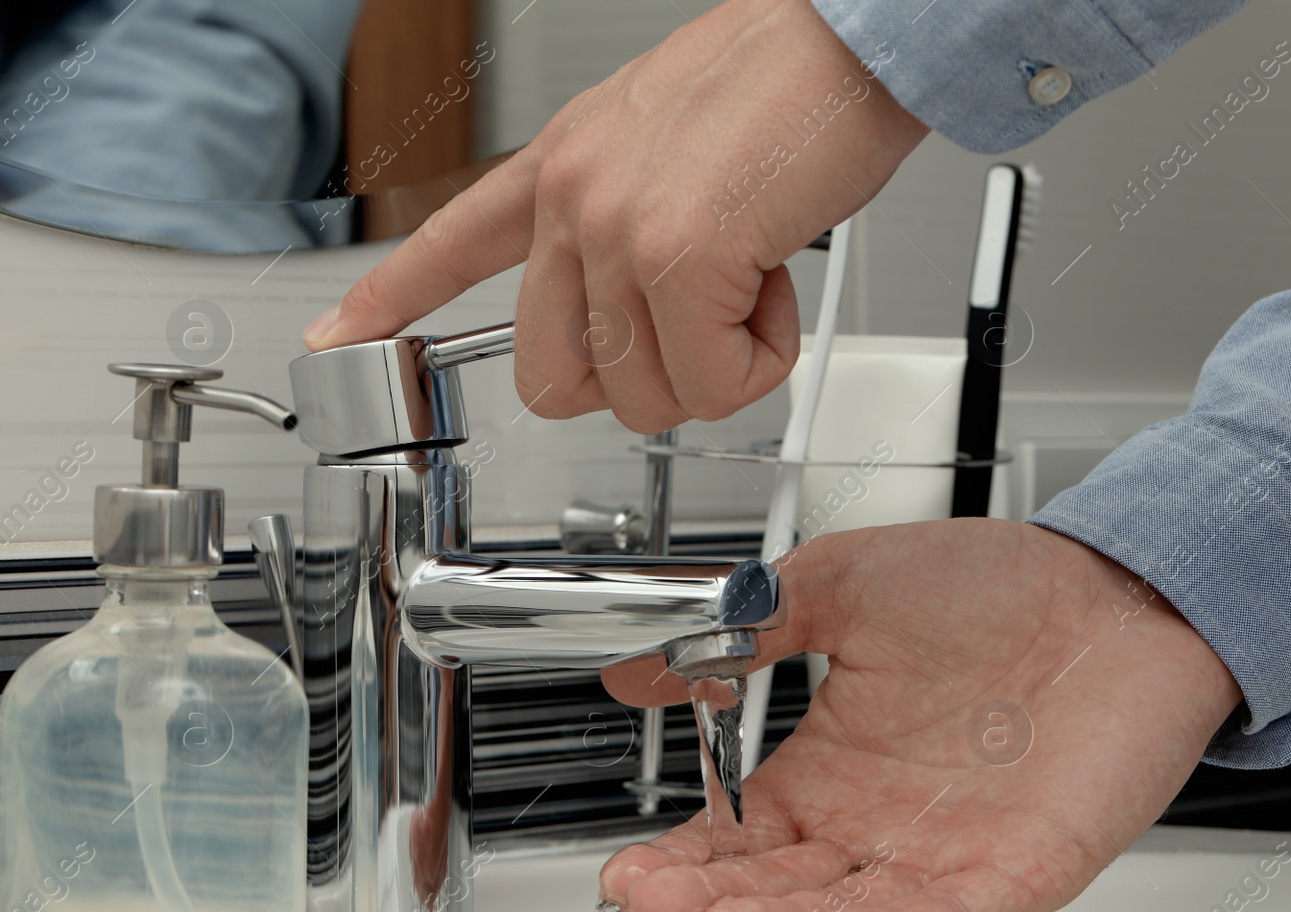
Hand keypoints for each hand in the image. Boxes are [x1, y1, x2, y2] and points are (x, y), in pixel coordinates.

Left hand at [303, 0, 927, 432]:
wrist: (854, 38)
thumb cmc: (785, 90)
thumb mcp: (669, 147)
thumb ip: (630, 229)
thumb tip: (650, 320)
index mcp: (565, 164)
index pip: (453, 239)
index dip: (392, 298)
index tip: (340, 335)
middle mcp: (574, 198)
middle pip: (555, 381)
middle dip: (638, 385)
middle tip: (693, 338)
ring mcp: (617, 230)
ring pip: (642, 397)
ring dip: (716, 370)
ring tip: (753, 286)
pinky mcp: (678, 259)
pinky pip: (713, 384)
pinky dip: (760, 361)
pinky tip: (775, 289)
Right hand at [598, 519, 1241, 911]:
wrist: (1116, 585)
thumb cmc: (996, 586)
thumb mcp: (843, 586)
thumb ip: (743, 628)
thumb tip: (635, 670)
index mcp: (829, 769)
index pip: (736, 840)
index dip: (683, 861)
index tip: (631, 868)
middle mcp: (879, 824)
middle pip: (776, 891)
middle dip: (710, 903)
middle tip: (655, 899)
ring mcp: (945, 852)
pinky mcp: (1019, 868)